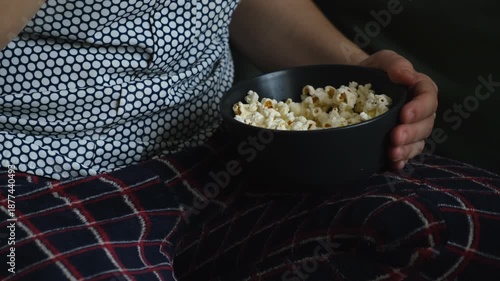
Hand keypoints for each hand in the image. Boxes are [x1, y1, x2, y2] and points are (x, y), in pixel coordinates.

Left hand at [358, 50, 437, 169]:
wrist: (354, 85)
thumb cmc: (373, 70)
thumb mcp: (383, 60)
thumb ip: (396, 65)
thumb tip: (407, 76)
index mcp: (420, 90)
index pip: (428, 99)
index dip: (419, 108)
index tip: (404, 114)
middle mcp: (420, 112)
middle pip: (425, 125)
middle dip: (411, 133)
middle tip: (395, 137)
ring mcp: (410, 129)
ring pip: (417, 143)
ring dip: (407, 150)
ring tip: (393, 153)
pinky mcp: (398, 142)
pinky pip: (404, 154)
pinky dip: (401, 160)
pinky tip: (393, 164)